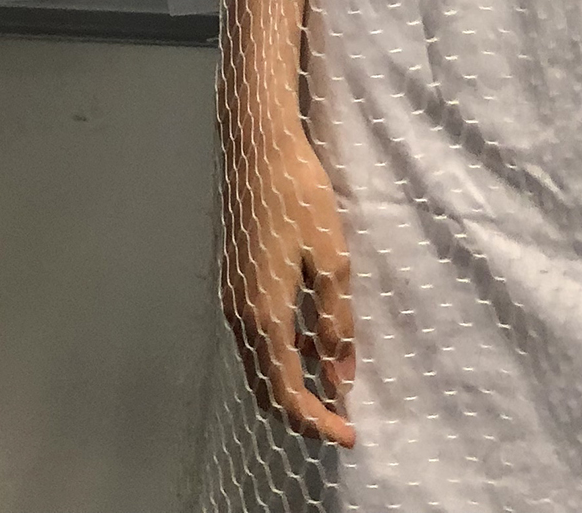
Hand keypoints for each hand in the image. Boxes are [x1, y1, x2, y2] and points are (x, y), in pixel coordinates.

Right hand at [221, 109, 354, 447]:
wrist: (256, 147)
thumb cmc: (299, 196)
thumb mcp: (331, 258)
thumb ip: (335, 321)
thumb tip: (341, 374)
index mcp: (264, 316)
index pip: (287, 393)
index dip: (317, 421)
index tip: (349, 434)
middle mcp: (240, 316)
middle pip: (266, 388)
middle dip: (303, 410)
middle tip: (341, 418)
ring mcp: (232, 299)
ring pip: (260, 363)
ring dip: (292, 381)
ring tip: (333, 379)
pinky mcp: (234, 281)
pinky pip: (256, 336)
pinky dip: (283, 352)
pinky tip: (312, 337)